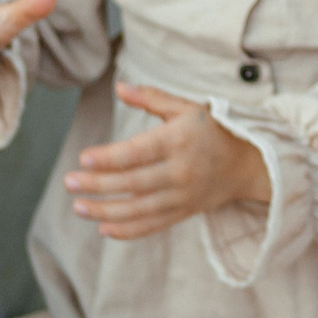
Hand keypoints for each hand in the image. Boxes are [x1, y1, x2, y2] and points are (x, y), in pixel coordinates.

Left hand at [66, 83, 271, 239]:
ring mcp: (183, 195)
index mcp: (179, 139)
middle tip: (68, 182)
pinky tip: (103, 227)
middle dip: (97, 185)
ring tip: (78, 206)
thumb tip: (118, 87)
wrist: (249, 162)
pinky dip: (127, 230)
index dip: (109, 158)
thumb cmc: (212, 129)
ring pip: (138, 209)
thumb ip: (151, 97)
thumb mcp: (186, 107)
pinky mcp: (185, 212)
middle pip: (133, 182)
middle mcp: (182, 170)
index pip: (138, 152)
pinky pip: (152, 225)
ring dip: (105, 211)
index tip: (83, 159)